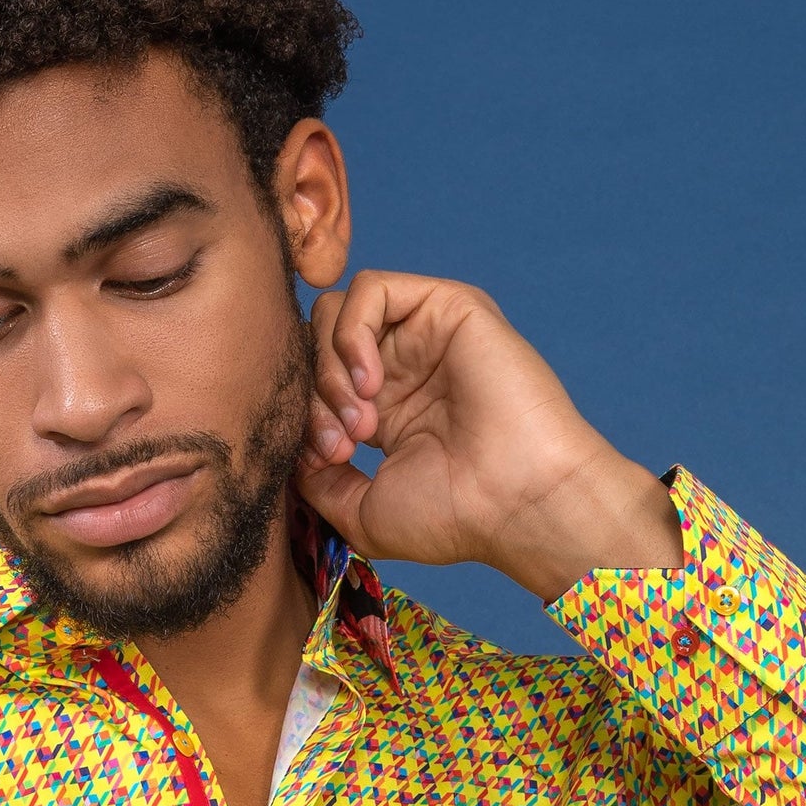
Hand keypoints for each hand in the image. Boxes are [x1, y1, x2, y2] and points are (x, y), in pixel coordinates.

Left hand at [295, 270, 682, 599]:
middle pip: (317, 344)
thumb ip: (317, 482)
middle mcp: (403, 368)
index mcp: (386, 412)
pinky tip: (370, 382)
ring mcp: (424, 336)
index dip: (304, 417)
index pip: (314, 383)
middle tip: (340, 444)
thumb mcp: (362, 511)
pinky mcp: (447, 307)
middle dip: (313, 393)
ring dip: (330, 366)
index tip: (326, 463)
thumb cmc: (455, 517)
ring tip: (360, 420)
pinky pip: (371, 289)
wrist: (517, 502)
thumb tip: (288, 453)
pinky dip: (352, 332)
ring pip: (336, 313)